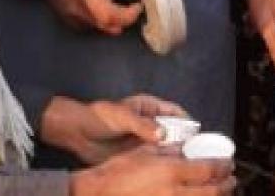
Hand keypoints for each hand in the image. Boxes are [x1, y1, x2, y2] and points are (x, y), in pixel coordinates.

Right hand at [33, 0, 142, 33]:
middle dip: (125, 18)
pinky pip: (89, 25)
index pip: (109, 16)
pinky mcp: (66, 17)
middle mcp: (76, 9)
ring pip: (99, 28)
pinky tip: (101, 1)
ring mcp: (70, 15)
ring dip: (113, 18)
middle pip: (107, 27)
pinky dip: (100, 18)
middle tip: (132, 3)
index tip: (138, 5)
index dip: (129, 15)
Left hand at [42, 95, 186, 165]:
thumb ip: (143, 125)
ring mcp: (144, 138)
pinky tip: (165, 168)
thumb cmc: (100, 117)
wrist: (78, 133)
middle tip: (191, 151)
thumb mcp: (123, 117)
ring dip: (172, 152)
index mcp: (150, 107)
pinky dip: (160, 162)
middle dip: (182, 139)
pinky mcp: (137, 153)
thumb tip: (163, 134)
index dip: (186, 121)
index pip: (175, 112)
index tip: (195, 133)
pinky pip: (153, 157)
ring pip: (165, 145)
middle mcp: (150, 123)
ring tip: (180, 161)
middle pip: (173, 130)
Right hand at [71, 145, 234, 195]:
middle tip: (232, 179)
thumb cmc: (120, 171)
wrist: (100, 193)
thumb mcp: (147, 151)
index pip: (210, 169)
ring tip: (221, 191)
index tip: (229, 163)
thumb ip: (170, 149)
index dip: (224, 166)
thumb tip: (186, 149)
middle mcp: (175, 192)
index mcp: (172, 172)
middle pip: (213, 191)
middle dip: (227, 185)